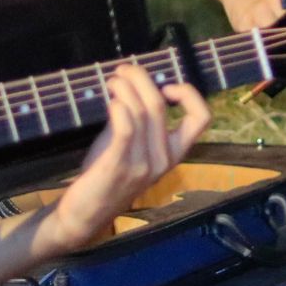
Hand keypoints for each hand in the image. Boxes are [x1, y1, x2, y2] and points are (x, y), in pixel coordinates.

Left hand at [42, 65, 210, 255]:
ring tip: (111, 80)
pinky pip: (125, 128)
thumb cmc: (107, 176)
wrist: (85, 215)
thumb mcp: (131, 147)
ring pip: (140, 111)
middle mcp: (163, 160)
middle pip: (159, 104)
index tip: (165, 85)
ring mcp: (142, 165)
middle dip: (140, 77)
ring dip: (124, 87)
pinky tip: (111, 101)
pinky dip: (119, 107)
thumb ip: (137, 120)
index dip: (188, 94)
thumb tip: (134, 83)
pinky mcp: (118, 166)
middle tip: (122, 70)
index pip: (201, 119)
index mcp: (173, 154)